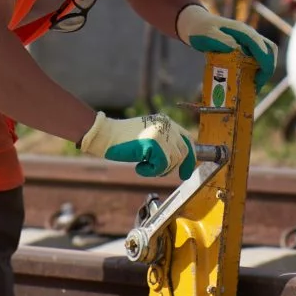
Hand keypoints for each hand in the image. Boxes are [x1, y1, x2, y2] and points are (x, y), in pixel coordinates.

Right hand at [80, 112, 196, 180]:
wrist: (105, 135)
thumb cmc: (123, 139)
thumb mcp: (148, 135)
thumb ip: (164, 142)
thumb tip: (179, 158)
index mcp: (166, 122)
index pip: (188, 139)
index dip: (190, 156)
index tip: (186, 171)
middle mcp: (167, 125)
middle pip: (183, 151)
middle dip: (177, 167)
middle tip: (162, 173)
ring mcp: (161, 133)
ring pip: (173, 161)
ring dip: (159, 170)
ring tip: (144, 166)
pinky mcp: (153, 143)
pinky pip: (161, 165)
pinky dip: (150, 171)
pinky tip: (139, 167)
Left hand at [174, 3, 277, 77]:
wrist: (196, 24)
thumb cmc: (201, 30)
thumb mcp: (207, 34)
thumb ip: (220, 39)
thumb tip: (236, 47)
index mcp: (243, 32)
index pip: (262, 47)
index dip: (265, 64)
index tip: (258, 80)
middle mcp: (249, 35)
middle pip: (270, 50)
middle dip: (268, 69)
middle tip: (257, 85)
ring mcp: (248, 41)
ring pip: (265, 54)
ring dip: (263, 70)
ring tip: (253, 86)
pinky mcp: (245, 47)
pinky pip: (257, 58)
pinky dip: (256, 70)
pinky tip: (246, 81)